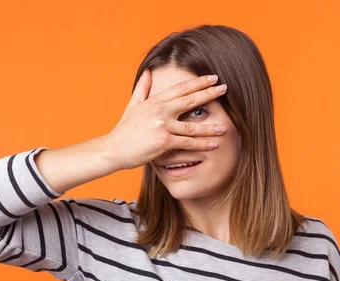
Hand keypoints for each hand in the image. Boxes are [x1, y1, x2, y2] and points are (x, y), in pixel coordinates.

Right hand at [105, 69, 227, 170]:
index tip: (213, 78)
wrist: (113, 149)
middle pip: (190, 100)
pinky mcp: (164, 142)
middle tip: (225, 88)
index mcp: (155, 101)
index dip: (198, 82)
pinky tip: (214, 145)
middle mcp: (160, 111)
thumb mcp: (132, 105)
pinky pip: (187, 143)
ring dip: (210, 127)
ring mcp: (163, 126)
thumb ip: (143, 88)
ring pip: (192, 125)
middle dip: (210, 94)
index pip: (181, 88)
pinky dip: (202, 145)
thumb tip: (149, 72)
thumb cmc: (124, 129)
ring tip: (225, 127)